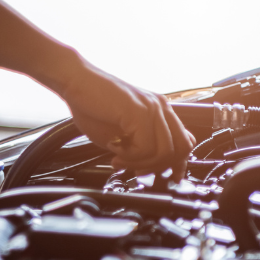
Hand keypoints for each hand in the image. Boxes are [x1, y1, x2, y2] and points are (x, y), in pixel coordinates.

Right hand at [61, 60, 194, 179]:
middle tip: (135, 170)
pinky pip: (146, 147)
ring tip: (120, 159)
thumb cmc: (91, 105)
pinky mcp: (140, 111)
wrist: (74, 81)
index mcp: (159, 111)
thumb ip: (137, 146)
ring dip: (140, 163)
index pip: (184, 142)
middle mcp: (161, 107)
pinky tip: (114, 149)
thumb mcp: (119, 133)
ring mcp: (153, 108)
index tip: (165, 177)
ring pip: (164, 152)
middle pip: (181, 149)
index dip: (178, 164)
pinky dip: (130, 156)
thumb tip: (147, 166)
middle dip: (157, 167)